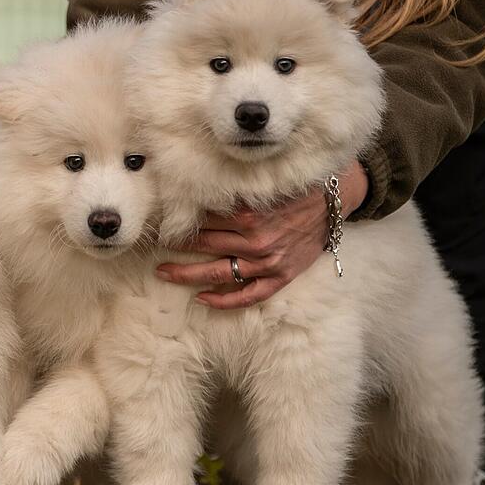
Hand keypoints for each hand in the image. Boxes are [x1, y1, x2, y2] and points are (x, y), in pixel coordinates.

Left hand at [156, 160, 368, 309]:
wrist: (334, 200)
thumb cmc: (294, 187)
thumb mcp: (262, 183)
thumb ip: (232, 190)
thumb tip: (193, 187)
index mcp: (249, 213)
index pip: (203, 220)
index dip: (178, 221)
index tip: (159, 222)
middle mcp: (256, 239)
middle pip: (204, 246)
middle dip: (175, 247)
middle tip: (151, 247)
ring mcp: (268, 261)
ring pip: (219, 272)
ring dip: (188, 275)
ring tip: (163, 273)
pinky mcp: (281, 276)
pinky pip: (249, 294)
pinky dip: (225, 300)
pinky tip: (203, 300)